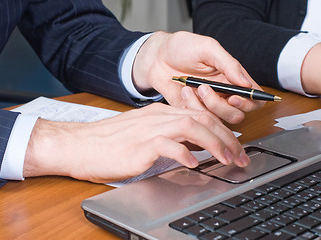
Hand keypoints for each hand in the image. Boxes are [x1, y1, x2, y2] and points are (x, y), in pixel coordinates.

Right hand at [23, 103, 249, 182]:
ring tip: (228, 159)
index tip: (235, 146)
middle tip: (241, 156)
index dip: (222, 130)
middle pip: (201, 118)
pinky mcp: (138, 146)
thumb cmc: (108, 143)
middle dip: (226, 137)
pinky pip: (167, 145)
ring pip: (191, 127)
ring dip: (214, 143)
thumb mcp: (143, 134)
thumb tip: (191, 148)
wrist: (80, 145)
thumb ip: (167, 136)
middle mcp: (157, 118)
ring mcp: (148, 130)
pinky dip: (184, 153)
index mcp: (160, 114)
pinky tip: (194, 164)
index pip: (199, 115)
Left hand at [132, 31, 264, 123]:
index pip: (254, 98)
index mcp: (233, 78)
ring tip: (192, 87)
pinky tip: (184, 92)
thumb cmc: (183, 48)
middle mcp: (224, 94)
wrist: (156, 57)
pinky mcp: (192, 111)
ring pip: (218, 120)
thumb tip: (247, 84)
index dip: (249, 102)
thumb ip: (229, 64)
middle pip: (238, 114)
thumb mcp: (208, 48)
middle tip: (206, 89)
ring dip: (205, 106)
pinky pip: (199, 120)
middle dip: (223, 106)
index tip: (234, 97)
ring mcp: (207, 105)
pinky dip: (191, 107)